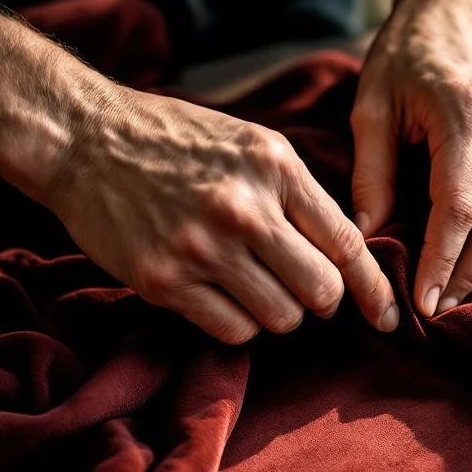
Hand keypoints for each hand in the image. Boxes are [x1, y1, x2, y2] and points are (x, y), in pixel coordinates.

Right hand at [41, 89, 398, 343]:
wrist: (84, 139)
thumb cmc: (178, 143)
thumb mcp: (252, 146)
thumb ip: (300, 196)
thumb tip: (348, 256)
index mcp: (274, 166)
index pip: (346, 242)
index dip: (372, 287)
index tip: (386, 315)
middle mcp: (243, 207)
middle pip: (320, 291)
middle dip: (321, 302)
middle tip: (304, 292)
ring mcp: (202, 247)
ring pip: (280, 319)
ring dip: (277, 314)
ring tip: (252, 286)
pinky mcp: (164, 281)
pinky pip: (233, 332)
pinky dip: (238, 325)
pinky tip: (221, 297)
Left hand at [352, 0, 471, 316]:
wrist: (457, 18)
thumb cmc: (407, 61)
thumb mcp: (371, 107)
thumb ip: (371, 175)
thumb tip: (366, 239)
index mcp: (464, 113)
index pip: (460, 208)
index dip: (442, 263)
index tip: (424, 303)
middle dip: (465, 277)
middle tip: (435, 309)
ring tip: (452, 292)